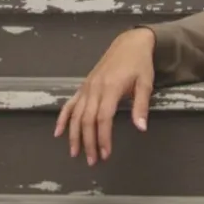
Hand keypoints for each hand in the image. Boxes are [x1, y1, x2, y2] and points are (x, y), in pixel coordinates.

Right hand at [54, 27, 155, 165]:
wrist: (130, 43)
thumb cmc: (140, 63)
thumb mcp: (146, 83)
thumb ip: (141, 106)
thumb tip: (141, 128)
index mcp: (111, 88)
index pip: (103, 119)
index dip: (103, 138)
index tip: (106, 154)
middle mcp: (95, 89)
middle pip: (86, 120)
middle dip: (89, 142)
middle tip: (93, 160)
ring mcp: (87, 87)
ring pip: (75, 115)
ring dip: (74, 135)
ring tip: (75, 153)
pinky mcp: (84, 86)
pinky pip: (70, 104)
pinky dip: (63, 118)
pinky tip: (58, 132)